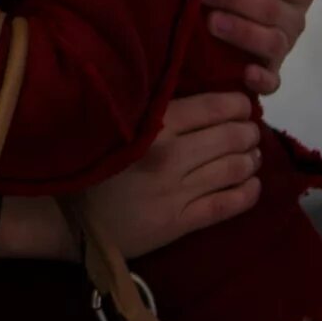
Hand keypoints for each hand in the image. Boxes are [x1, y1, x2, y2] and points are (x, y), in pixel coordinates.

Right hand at [82, 92, 262, 258]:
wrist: (68, 218)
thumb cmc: (90, 163)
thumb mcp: (115, 126)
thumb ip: (153, 112)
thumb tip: (199, 98)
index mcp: (152, 127)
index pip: (213, 108)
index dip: (238, 104)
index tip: (242, 105)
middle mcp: (169, 156)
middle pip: (231, 138)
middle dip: (249, 132)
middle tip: (249, 131)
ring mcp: (177, 191)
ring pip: (235, 169)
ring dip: (252, 159)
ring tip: (251, 155)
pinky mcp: (181, 222)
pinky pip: (228, 204)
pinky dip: (249, 192)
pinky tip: (253, 184)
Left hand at [204, 0, 313, 97]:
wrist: (244, 17)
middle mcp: (295, 15)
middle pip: (270, 7)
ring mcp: (284, 44)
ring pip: (272, 41)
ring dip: (242, 32)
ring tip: (211, 22)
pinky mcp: (271, 71)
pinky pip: (273, 81)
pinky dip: (262, 79)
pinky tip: (245, 73)